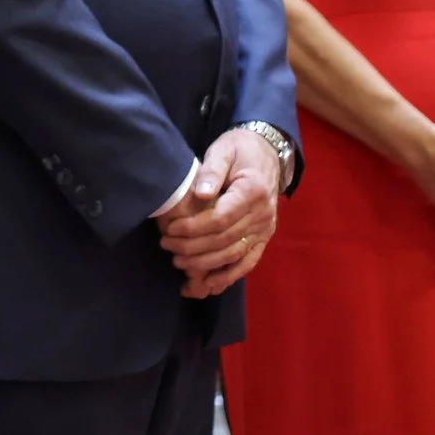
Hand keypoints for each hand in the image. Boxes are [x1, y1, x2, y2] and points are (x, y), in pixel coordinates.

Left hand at [158, 129, 280, 297]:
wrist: (267, 153)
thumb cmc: (240, 149)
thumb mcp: (224, 149)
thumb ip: (212, 170)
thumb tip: (201, 194)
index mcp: (253, 191)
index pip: (220, 218)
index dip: (193, 228)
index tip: (171, 230)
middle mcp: (263, 214)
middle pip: (225, 239)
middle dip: (193, 247)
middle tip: (167, 247)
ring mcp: (266, 228)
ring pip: (235, 254)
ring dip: (206, 264)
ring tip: (179, 262)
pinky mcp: (265, 237)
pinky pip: (249, 262)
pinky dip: (229, 276)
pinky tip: (209, 284)